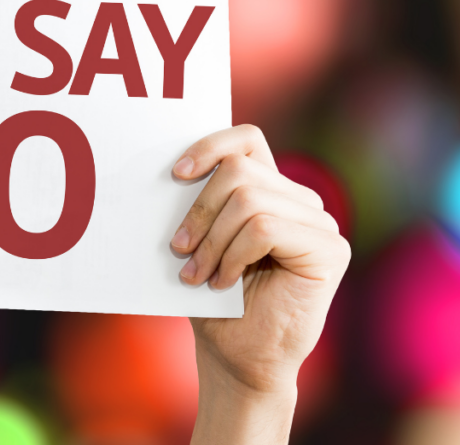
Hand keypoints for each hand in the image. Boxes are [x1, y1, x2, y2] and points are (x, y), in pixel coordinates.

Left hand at [170, 125, 350, 443]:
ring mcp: (319, 223)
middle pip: (239, 172)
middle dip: (198, 212)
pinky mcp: (329, 249)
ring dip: (212, 241)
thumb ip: (199, 205)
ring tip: (197, 274)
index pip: (246, 140)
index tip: (176, 175)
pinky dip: (234, 255)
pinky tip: (225, 282)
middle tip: (179, 250)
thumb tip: (172, 171)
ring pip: (248, 201)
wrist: (237, 359)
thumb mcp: (198, 243)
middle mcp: (300, 201)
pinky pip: (265, 228)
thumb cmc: (213, 302)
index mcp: (271, 191)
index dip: (210, 146)